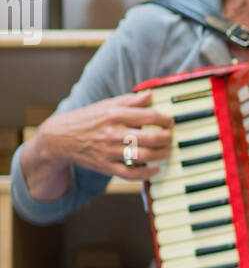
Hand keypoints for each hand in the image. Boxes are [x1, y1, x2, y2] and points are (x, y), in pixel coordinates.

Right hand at [37, 91, 173, 181]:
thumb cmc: (86, 119)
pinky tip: (155, 169)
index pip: (148, 116)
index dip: (165, 120)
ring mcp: (109, 151)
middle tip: (171, 137)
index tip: (170, 122)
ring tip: (166, 151)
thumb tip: (150, 94)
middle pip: (150, 138)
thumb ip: (129, 101)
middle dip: (167, 138)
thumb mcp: (105, 105)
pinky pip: (130, 174)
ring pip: (143, 156)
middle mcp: (113, 132)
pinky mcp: (105, 166)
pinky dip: (146, 173)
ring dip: (161, 155)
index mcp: (114, 114)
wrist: (59, 138)